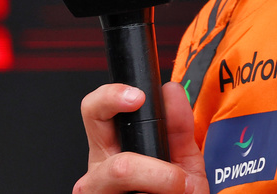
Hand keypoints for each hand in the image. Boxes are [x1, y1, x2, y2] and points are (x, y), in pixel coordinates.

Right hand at [74, 81, 206, 193]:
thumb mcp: (181, 162)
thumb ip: (179, 128)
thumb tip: (172, 92)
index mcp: (111, 148)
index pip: (95, 109)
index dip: (111, 96)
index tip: (139, 96)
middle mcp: (97, 170)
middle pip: (94, 136)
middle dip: (135, 139)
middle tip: (171, 167)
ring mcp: (96, 192)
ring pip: (120, 170)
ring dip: (162, 179)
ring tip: (181, 191)